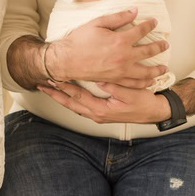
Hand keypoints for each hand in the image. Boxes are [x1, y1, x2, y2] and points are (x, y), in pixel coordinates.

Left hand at [38, 80, 170, 124]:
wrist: (153, 112)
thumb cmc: (143, 103)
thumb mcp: (130, 94)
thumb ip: (114, 87)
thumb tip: (99, 81)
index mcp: (101, 110)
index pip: (77, 96)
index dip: (63, 88)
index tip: (50, 80)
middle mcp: (97, 114)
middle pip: (71, 103)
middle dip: (55, 95)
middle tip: (41, 86)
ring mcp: (98, 115)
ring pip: (74, 106)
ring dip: (62, 97)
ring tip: (50, 89)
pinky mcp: (101, 113)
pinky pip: (81, 106)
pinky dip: (72, 100)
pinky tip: (68, 95)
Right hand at [49, 8, 168, 86]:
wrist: (67, 60)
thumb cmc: (80, 40)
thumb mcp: (98, 23)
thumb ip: (118, 17)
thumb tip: (134, 11)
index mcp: (120, 40)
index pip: (141, 31)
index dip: (149, 25)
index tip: (154, 22)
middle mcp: (124, 57)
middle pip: (148, 51)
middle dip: (159, 47)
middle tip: (165, 45)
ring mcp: (121, 71)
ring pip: (145, 71)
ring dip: (157, 69)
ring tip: (164, 68)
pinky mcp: (115, 80)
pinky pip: (134, 83)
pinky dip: (144, 83)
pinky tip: (149, 82)